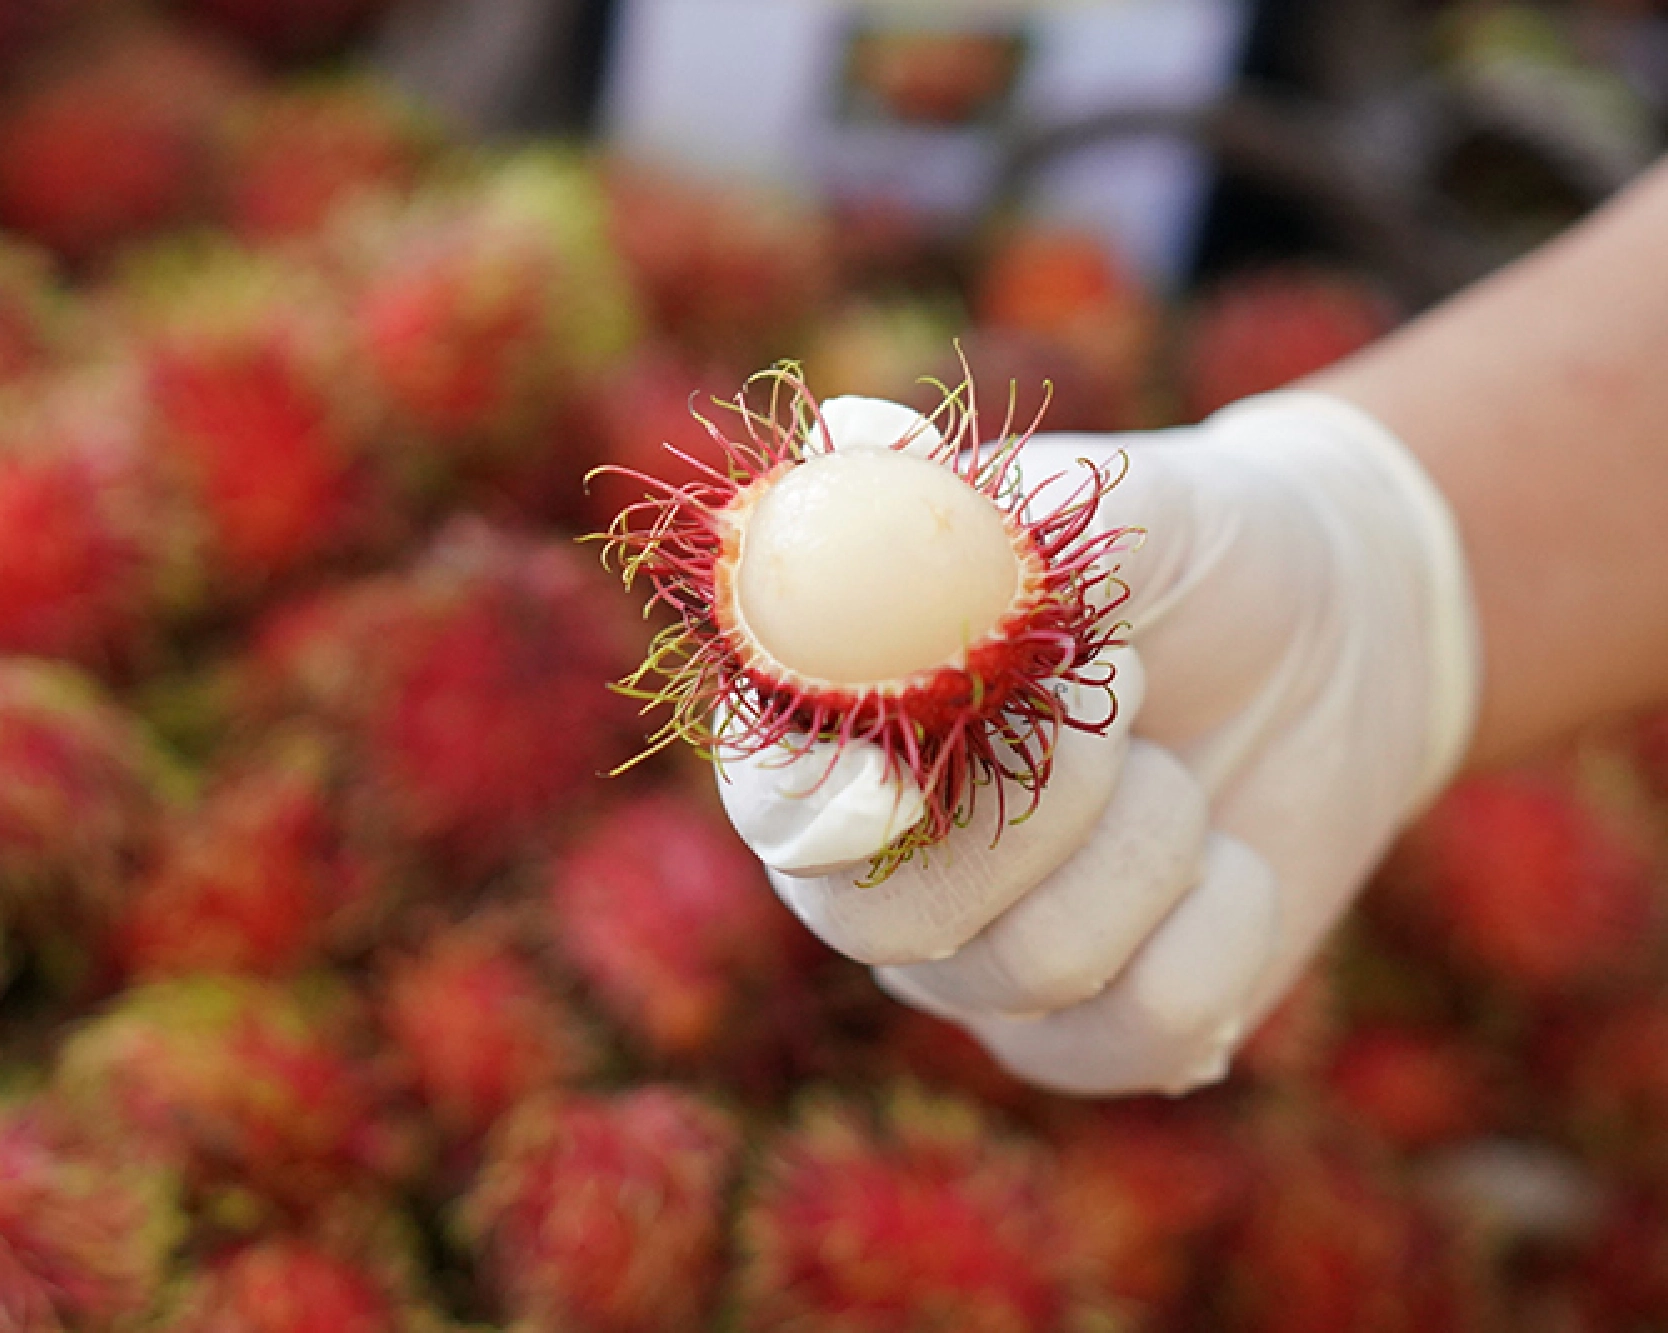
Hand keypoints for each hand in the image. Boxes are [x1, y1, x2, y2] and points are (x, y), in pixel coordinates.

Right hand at [716, 391, 1480, 1094]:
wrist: (1338, 637)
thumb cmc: (1187, 548)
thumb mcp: (1097, 501)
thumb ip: (969, 497)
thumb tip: (842, 439)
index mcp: (845, 737)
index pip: (771, 801)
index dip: (806, 805)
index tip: (882, 782)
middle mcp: (882, 871)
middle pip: (879, 921)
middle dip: (1027, 811)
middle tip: (1123, 699)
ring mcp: (983, 968)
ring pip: (1031, 969)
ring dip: (1148, 836)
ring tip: (1178, 758)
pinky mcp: (1094, 1036)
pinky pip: (1146, 1031)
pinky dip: (1224, 921)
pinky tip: (1232, 857)